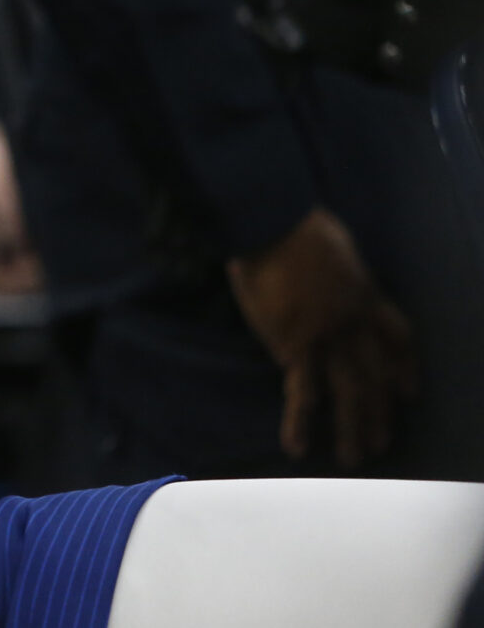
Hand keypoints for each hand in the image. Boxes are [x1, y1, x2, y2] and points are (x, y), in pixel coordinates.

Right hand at [228, 206, 416, 467]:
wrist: (273, 223)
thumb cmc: (294, 224)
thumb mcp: (334, 247)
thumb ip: (335, 272)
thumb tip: (323, 277)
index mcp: (366, 294)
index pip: (396, 336)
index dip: (404, 366)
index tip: (409, 392)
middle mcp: (355, 322)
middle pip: (376, 373)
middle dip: (381, 411)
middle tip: (383, 442)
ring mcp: (328, 337)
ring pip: (349, 391)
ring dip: (353, 428)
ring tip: (355, 458)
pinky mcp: (295, 345)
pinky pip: (302, 391)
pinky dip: (300, 421)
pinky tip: (298, 447)